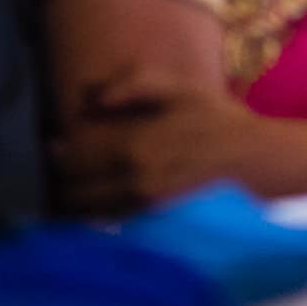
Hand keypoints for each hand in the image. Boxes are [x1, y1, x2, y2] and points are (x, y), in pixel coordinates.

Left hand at [51, 67, 262, 216]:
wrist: (249, 156)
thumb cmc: (213, 116)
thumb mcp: (178, 87)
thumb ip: (132, 85)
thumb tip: (88, 97)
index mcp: (134, 145)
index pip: (73, 156)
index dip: (58, 150)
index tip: (57, 140)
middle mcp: (132, 180)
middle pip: (73, 186)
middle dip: (61, 175)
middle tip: (63, 161)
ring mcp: (141, 203)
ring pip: (85, 208)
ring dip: (72, 196)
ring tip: (73, 182)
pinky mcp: (150, 216)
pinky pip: (106, 220)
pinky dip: (90, 213)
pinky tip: (93, 200)